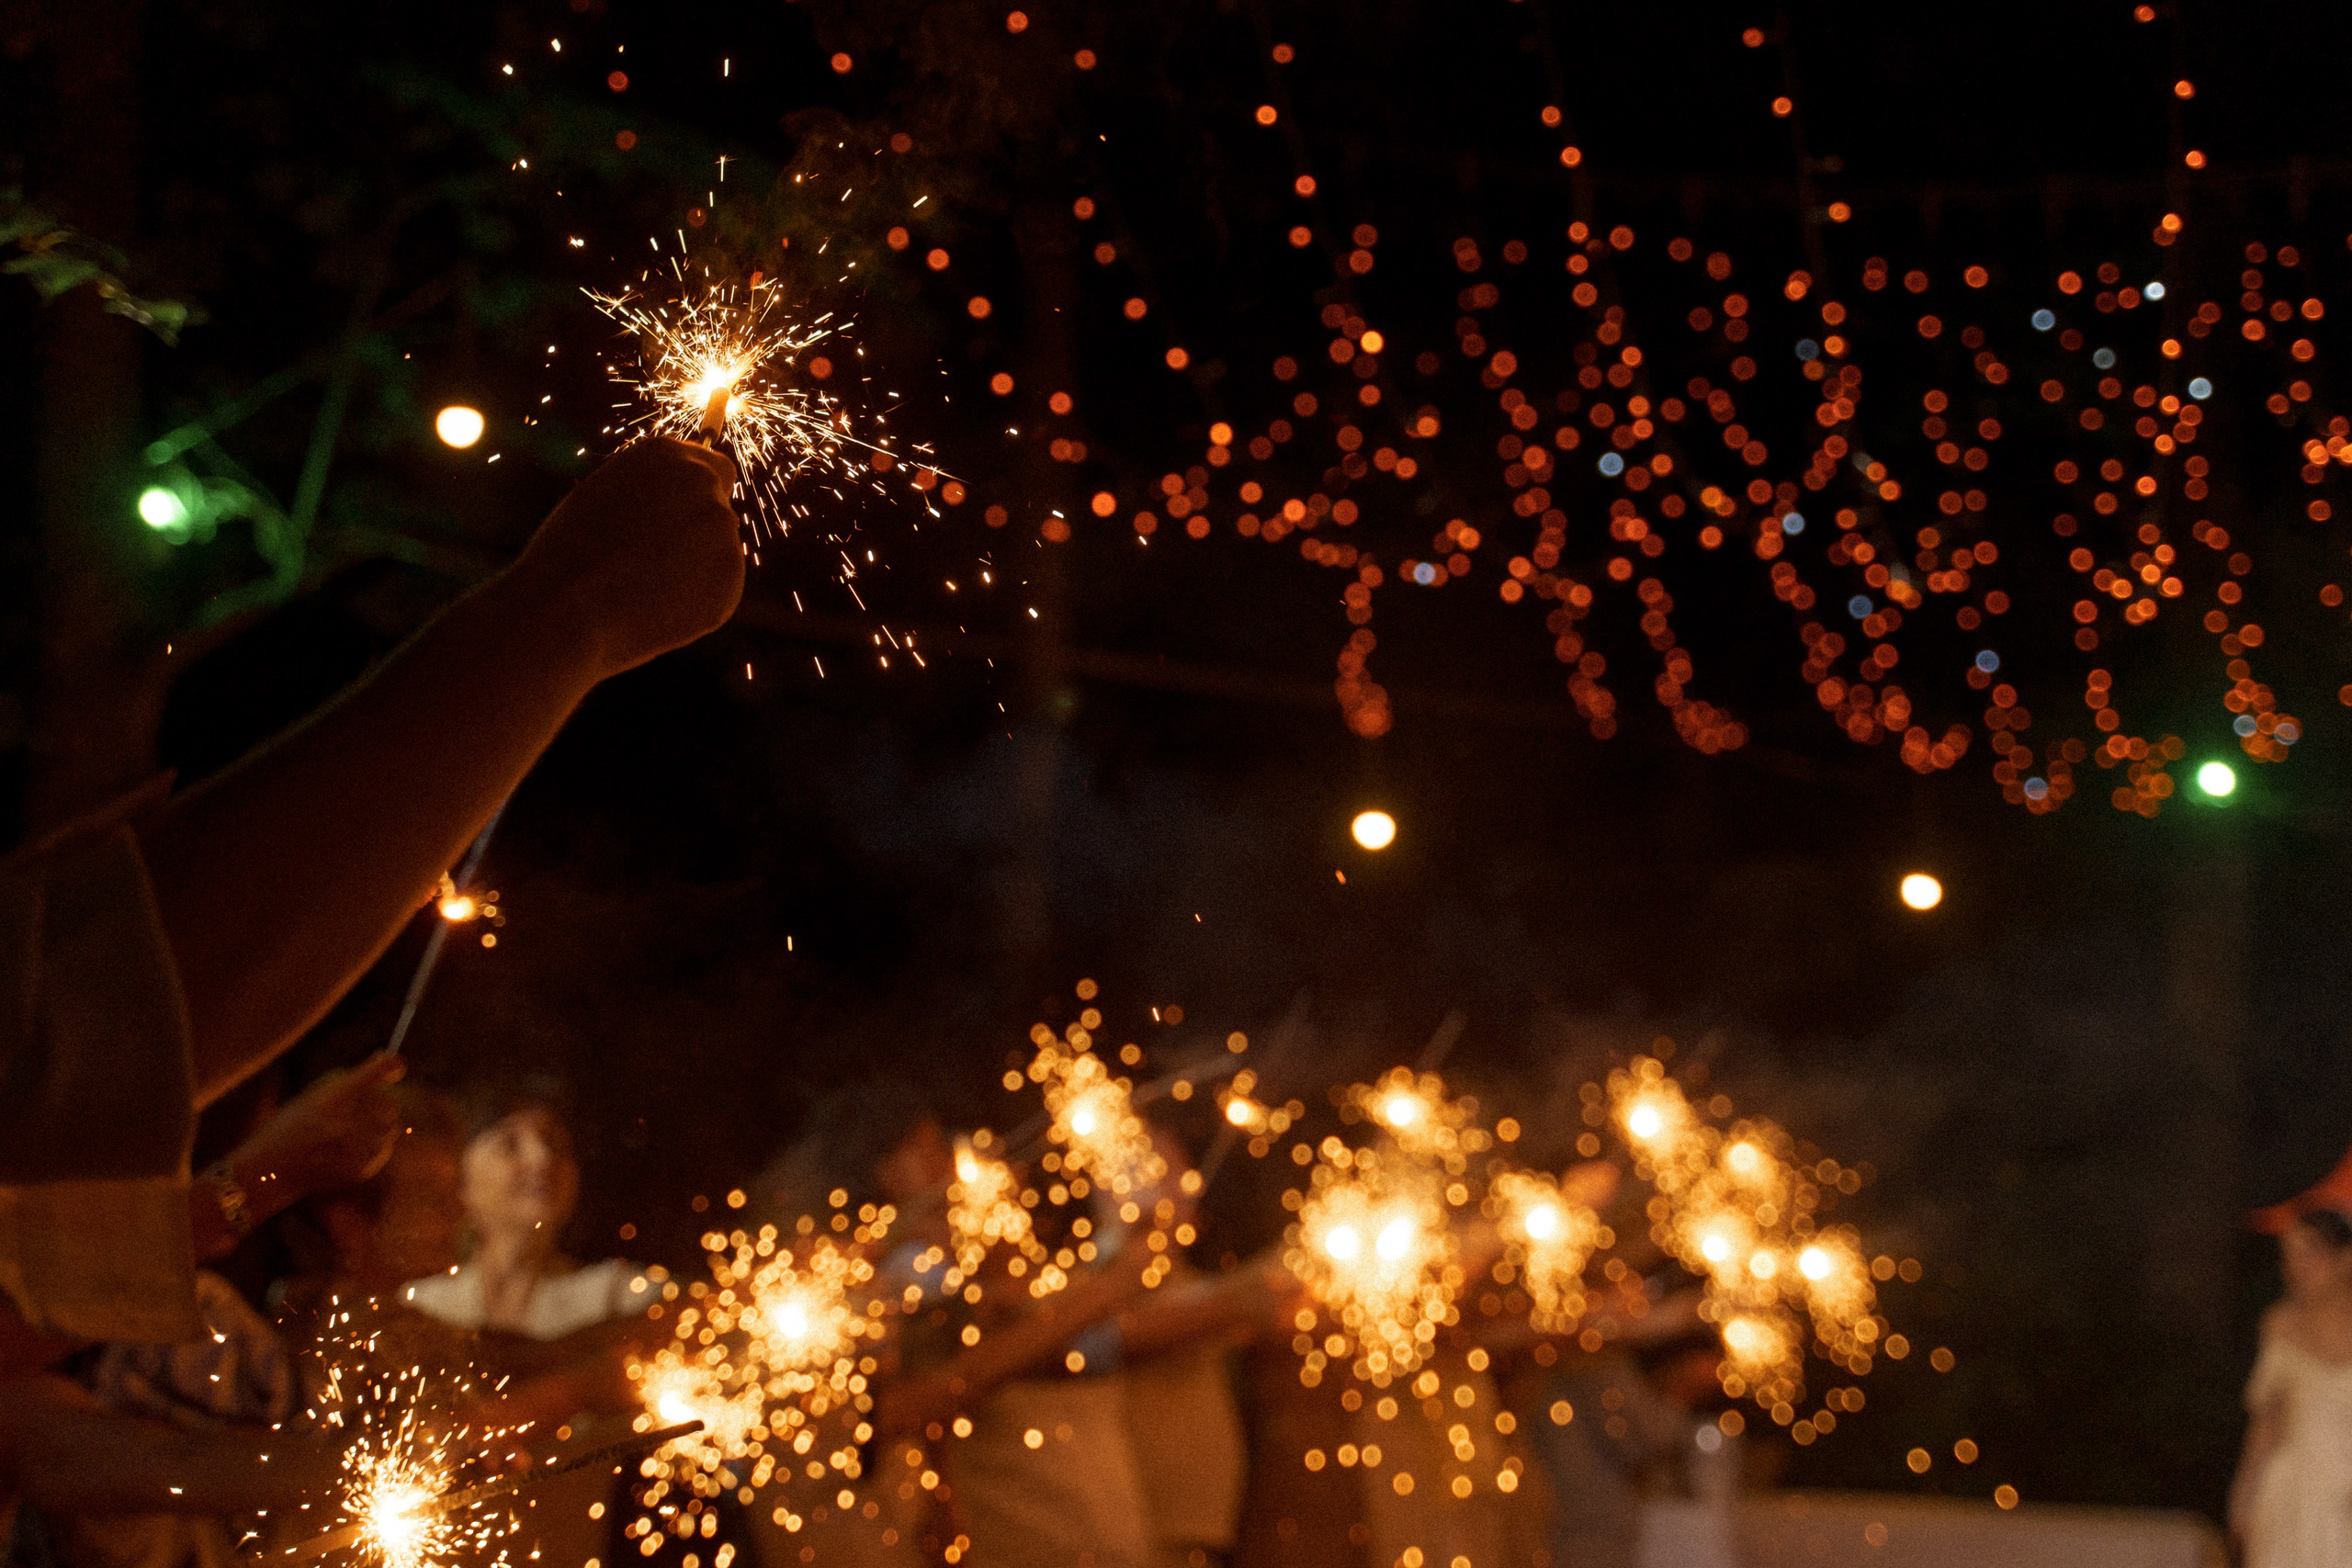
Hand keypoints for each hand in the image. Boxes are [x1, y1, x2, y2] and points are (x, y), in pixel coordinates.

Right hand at [232, 1051, 406, 1202]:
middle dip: (382, 1102)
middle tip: (368, 1106)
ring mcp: (352, 1150)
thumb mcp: (309, 1097)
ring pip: (390, 1129)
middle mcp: (344, 1123)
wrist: (267, 1172)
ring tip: (354, 1132)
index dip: (389, 1065)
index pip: (375, 1074)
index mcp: (329, 1099)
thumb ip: (345, 1085)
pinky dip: (373, 1148)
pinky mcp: (359, 1170)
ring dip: (378, 1127)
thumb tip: (386, 1063)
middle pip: (390, 1103)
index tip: (395, 1066)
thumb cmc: (286, 1129)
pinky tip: (349, 1151)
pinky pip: (382, 1151)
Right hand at [510, 437, 744, 679]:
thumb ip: (648, 495)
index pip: (711, 468)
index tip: (683, 520)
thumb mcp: (603, 498)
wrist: (566, 605)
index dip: (696, 499)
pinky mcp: (731, 577)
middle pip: (718, 510)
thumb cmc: (568, 556)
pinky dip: (697, 604)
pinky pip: (719, 593)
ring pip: (719, 554)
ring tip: (641, 590)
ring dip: (694, 571)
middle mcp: (703, 481)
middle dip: (697, 536)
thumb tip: (673, 509)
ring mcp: (722, 529)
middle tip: (654, 565)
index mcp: (666, 454)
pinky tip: (656, 610)